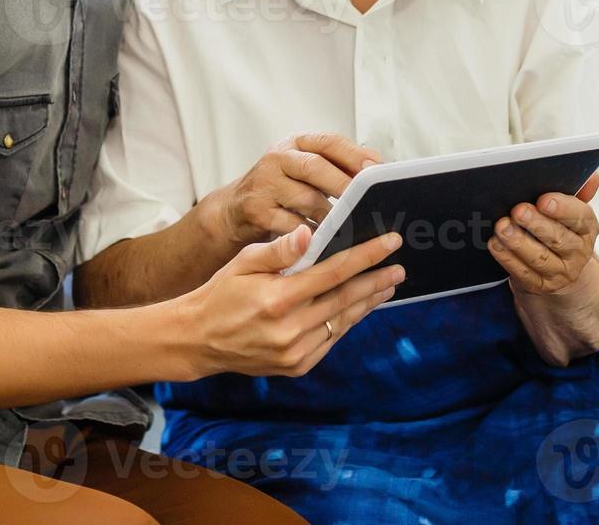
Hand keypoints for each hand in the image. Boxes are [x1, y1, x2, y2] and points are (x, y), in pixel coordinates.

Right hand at [181, 225, 404, 378]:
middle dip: (376, 280)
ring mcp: (295, 352)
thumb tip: (309, 232)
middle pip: (346, 299)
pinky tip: (359, 307)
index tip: (390, 243)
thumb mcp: (244, 262)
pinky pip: (331, 339)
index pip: (334, 272)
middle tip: (399, 268)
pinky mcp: (297, 366)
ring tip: (388, 286)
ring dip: (368, 302)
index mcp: (278, 299)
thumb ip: (279, 249)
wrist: (198, 339)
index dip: (366, 256)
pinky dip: (347, 321)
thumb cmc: (221, 293)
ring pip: (343, 321)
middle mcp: (290, 329)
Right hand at [201, 132, 381, 246]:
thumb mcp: (304, 170)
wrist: (234, 209)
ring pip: (306, 199)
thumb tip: (376, 165)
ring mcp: (264, 183)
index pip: (328, 142)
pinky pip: (291, 226)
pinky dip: (311, 236)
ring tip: (354, 227)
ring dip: (332, 216)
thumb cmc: (280, 189)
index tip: (376, 168)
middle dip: (344, 184)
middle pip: (315, 167)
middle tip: (368, 202)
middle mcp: (278, 158)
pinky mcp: (256, 210)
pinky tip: (327, 243)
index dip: (353, 154)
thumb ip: (336, 165)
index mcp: (296, 143)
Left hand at [488, 172, 598, 295]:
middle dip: (536, 223)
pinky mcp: (539, 285)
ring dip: (518, 241)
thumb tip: (591, 177)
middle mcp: (577, 252)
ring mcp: (559, 272)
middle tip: (518, 210)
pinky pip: (522, 272)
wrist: (561, 268)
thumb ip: (579, 191)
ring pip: (538, 257)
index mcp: (587, 229)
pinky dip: (507, 258)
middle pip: (558, 238)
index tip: (543, 200)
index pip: (580, 217)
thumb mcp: (572, 211)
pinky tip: (496, 243)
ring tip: (502, 227)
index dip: (562, 208)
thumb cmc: (562, 229)